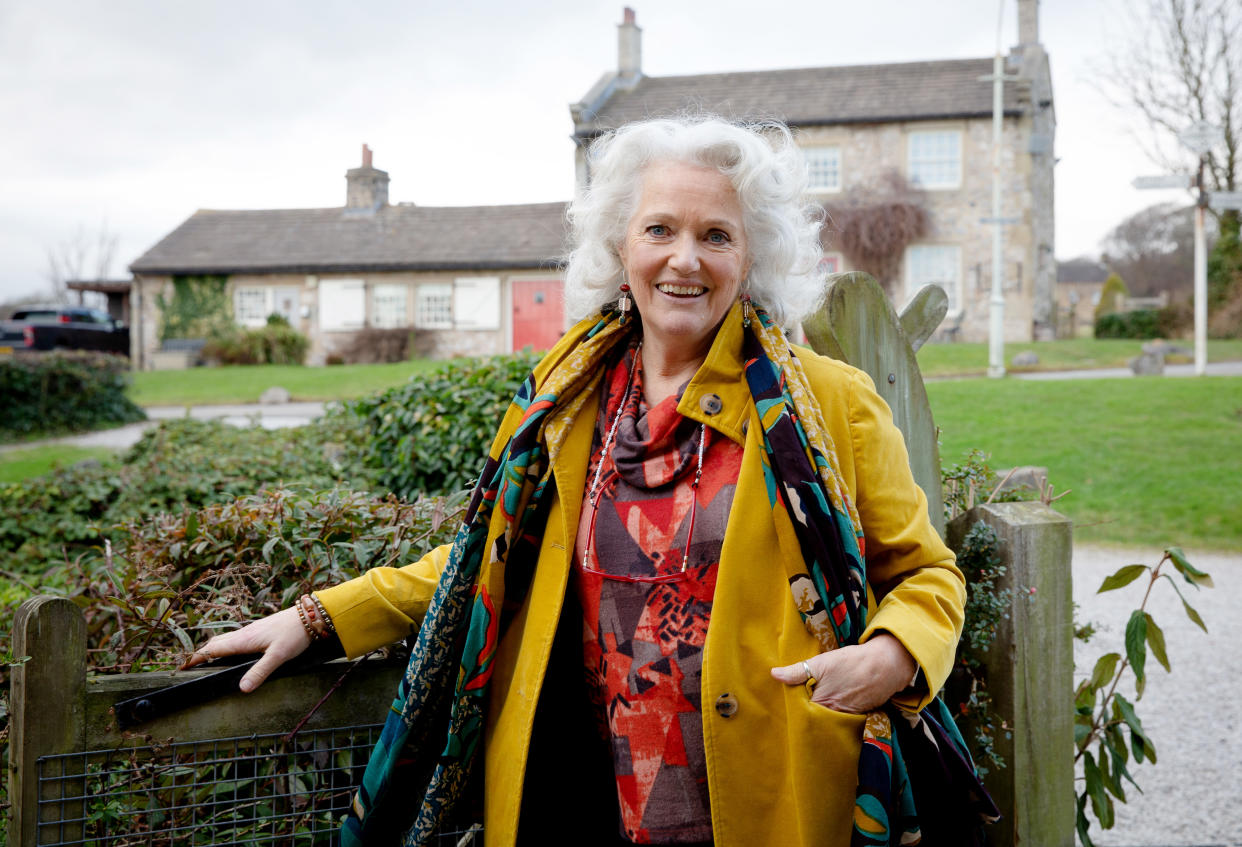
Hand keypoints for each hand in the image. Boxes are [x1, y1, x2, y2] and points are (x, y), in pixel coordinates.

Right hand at [181, 607, 311, 692]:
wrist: (310, 615)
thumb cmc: (294, 634)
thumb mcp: (277, 656)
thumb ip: (260, 672)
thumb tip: (241, 688)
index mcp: (243, 640)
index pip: (213, 649)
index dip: (196, 658)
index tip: (181, 666)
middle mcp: (244, 633)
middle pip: (215, 643)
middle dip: (200, 653)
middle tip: (188, 665)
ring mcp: (252, 630)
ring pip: (225, 639)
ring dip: (212, 648)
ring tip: (205, 659)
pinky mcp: (260, 630)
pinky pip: (235, 637)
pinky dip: (225, 645)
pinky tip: (232, 651)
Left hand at [770, 633, 916, 713]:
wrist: (886, 665)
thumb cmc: (851, 662)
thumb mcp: (821, 663)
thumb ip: (797, 671)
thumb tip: (774, 674)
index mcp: (821, 703)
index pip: (801, 715)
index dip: (793, 711)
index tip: (786, 708)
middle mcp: (834, 716)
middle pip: (815, 722)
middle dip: (806, 718)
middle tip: (798, 712)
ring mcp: (847, 718)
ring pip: (828, 723)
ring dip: (821, 719)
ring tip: (813, 712)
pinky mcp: (859, 717)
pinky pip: (843, 723)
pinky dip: (836, 719)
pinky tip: (832, 712)